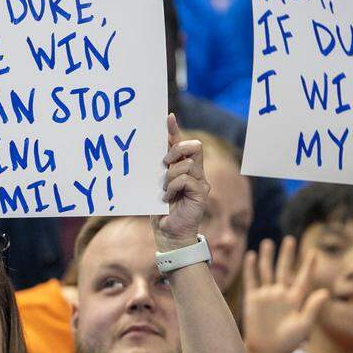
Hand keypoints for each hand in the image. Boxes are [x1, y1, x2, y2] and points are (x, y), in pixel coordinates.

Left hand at [154, 114, 208, 251]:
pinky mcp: (201, 193)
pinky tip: (168, 197)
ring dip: (170, 176)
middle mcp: (196, 174)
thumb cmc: (161, 212)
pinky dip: (173, 187)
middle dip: (177, 150)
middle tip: (164, 163)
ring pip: (187, 164)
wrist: (169, 235)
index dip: (176, 131)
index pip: (183, 144)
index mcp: (184, 170)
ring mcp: (200, 183)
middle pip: (194, 146)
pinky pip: (186, 179)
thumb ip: (158, 170)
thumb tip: (150, 151)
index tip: (168, 118)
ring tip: (164, 190)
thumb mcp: (156, 186)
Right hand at [242, 236, 328, 352]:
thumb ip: (313, 308)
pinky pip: (252, 280)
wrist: (265, 351)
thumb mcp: (303, 326)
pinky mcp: (253, 299)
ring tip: (268, 242)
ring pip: (267, 271)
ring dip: (267, 257)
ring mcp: (267, 295)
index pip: (304, 278)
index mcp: (296, 299)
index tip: (313, 252)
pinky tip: (251, 255)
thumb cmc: (287, 342)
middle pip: (284, 270)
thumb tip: (325, 292)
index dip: (308, 265)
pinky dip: (251, 268)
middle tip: (290, 240)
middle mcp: (281, 294)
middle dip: (287, 255)